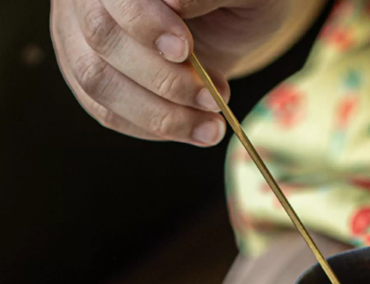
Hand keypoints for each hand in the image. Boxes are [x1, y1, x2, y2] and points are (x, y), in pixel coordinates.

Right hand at [51, 0, 290, 144]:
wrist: (228, 22)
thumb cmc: (236, 1)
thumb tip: (174, 0)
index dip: (145, 23)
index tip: (185, 50)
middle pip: (102, 37)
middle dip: (162, 78)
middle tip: (213, 99)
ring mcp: (78, 34)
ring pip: (98, 81)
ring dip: (159, 114)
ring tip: (212, 127)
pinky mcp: (88, 75)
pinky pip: (106, 111)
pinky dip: (151, 127)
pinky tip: (192, 129)